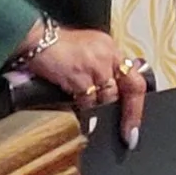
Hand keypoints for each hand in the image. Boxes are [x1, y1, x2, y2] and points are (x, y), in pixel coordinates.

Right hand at [22, 24, 149, 146]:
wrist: (37, 40)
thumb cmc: (58, 48)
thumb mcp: (88, 51)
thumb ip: (102, 69)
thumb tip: (110, 94)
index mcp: (111, 49)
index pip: (134, 77)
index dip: (138, 103)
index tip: (135, 125)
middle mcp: (108, 54)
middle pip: (131, 88)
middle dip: (131, 114)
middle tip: (128, 134)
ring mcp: (95, 65)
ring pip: (108, 98)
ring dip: (101, 112)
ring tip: (94, 122)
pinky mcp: (79, 76)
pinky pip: (88, 102)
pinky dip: (85, 112)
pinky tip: (80, 117)